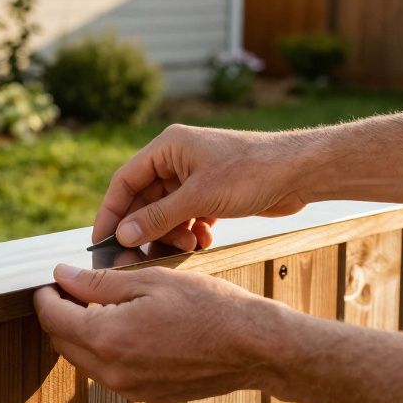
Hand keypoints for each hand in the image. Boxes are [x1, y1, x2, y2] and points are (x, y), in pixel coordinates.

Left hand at [32, 263, 286, 402]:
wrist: (254, 347)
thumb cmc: (208, 307)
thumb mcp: (150, 280)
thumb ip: (98, 282)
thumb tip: (62, 276)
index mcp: (107, 337)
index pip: (52, 318)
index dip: (45, 295)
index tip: (52, 281)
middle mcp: (112, 371)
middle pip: (62, 342)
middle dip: (59, 315)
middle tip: (72, 289)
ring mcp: (130, 389)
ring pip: (84, 361)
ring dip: (81, 334)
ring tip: (101, 304)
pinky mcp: (147, 396)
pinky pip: (110, 373)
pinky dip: (106, 351)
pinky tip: (126, 328)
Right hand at [93, 124, 311, 249]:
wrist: (301, 172)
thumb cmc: (251, 172)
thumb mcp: (199, 198)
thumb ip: (158, 217)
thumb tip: (124, 235)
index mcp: (168, 147)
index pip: (125, 181)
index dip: (111, 211)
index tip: (101, 241)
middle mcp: (177, 159)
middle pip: (145, 199)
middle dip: (147, 228)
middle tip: (143, 255)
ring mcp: (195, 176)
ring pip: (167, 211)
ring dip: (173, 233)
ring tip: (190, 245)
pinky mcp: (212, 192)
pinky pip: (188, 216)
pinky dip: (192, 231)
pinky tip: (205, 240)